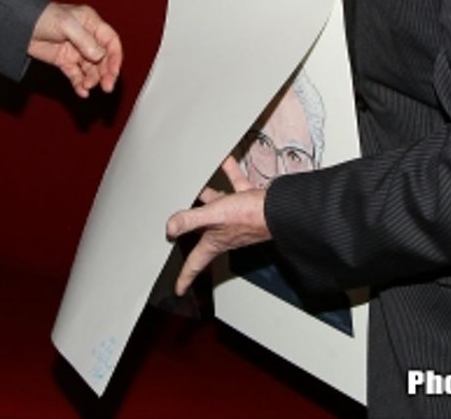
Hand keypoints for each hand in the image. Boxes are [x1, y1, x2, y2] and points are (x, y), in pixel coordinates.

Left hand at [27, 2, 121, 97]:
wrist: (19, 24)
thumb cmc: (43, 16)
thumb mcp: (66, 24)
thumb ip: (84, 40)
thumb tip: (100, 55)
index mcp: (91, 23)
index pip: (110, 41)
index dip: (115, 57)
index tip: (114, 72)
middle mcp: (86, 38)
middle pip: (103, 58)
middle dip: (106, 73)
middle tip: (107, 87)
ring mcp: (76, 50)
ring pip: (91, 69)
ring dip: (93, 79)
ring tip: (88, 87)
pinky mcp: (64, 61)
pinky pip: (76, 75)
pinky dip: (80, 84)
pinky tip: (82, 92)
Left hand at [165, 156, 270, 294]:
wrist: (279, 208)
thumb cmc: (251, 218)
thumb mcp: (214, 216)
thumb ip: (191, 220)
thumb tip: (170, 227)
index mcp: (215, 241)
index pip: (196, 263)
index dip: (186, 277)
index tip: (179, 288)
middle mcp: (225, 232)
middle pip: (204, 232)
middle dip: (193, 227)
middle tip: (178, 226)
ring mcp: (237, 218)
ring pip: (219, 206)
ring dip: (209, 194)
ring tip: (198, 183)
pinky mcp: (249, 204)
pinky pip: (236, 187)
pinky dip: (231, 174)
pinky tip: (226, 161)